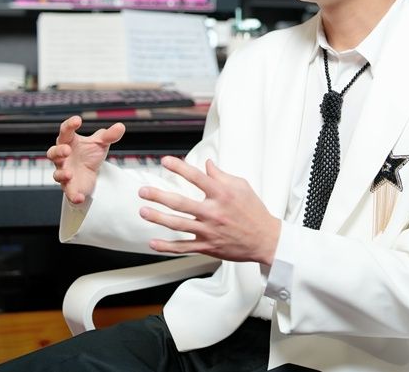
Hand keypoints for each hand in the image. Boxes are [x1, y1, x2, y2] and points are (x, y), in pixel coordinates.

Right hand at [46, 116, 125, 203]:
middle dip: (58, 151)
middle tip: (66, 150)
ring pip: (57, 174)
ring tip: (69, 174)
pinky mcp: (70, 187)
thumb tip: (120, 126)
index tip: (77, 120)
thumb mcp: (101, 143)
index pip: (65, 131)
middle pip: (53, 153)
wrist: (91, 173)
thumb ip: (110, 135)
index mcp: (69, 141)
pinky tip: (79, 197)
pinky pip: (68, 192)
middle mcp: (63, 157)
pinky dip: (73, 195)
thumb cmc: (90, 154)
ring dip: (61, 174)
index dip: (69, 125)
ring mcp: (65, 172)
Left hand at [138, 157, 280, 265]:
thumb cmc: (253, 210)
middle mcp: (213, 212)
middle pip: (180, 203)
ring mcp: (209, 231)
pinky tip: (153, 243)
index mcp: (222, 194)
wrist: (265, 239)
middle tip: (143, 191)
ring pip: (178, 225)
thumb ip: (221, 175)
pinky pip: (183, 248)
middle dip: (159, 196)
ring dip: (158, 218)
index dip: (179, 167)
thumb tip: (206, 164)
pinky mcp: (207, 247)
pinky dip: (167, 247)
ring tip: (143, 211)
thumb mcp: (241, 186)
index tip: (165, 161)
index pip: (196, 177)